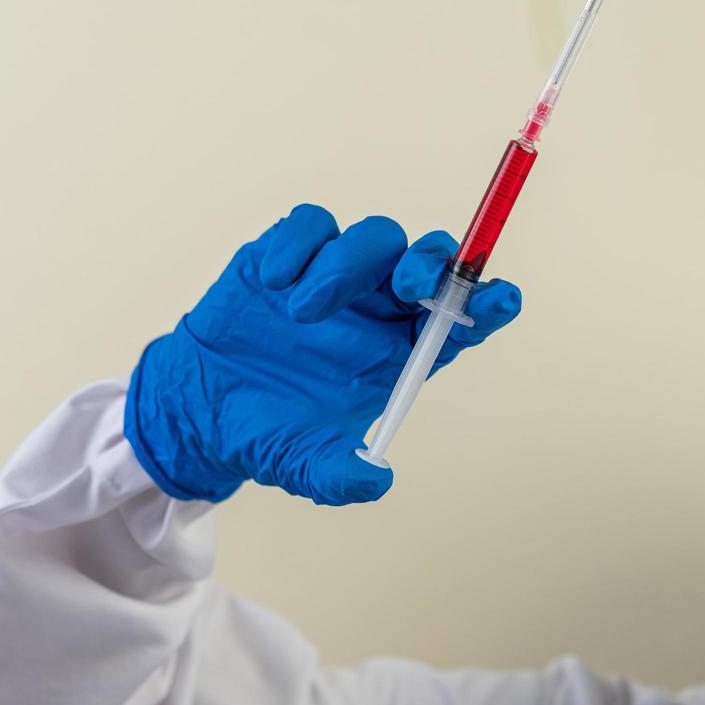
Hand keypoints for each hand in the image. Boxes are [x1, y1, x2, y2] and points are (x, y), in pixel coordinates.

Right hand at [125, 204, 522, 505]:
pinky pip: (311, 225)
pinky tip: (275, 282)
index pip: (460, 319)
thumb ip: (340, 476)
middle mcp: (378, 308)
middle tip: (406, 286)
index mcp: (399, 352)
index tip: (502, 300)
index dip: (488, 305)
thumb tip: (376, 480)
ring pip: (375, 237)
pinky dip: (299, 244)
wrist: (201, 409)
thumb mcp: (305, 466)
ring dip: (348, 266)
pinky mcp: (290, 254)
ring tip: (303, 314)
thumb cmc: (268, 433)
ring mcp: (336, 276)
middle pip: (428, 262)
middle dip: (429, 265)